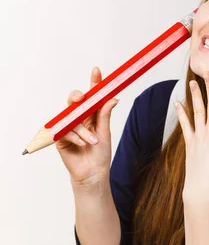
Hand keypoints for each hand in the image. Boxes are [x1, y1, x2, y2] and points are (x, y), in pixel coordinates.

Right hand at [54, 67, 118, 185]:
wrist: (94, 174)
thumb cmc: (100, 154)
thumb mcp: (105, 132)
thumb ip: (105, 115)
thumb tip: (112, 98)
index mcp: (91, 115)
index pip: (92, 96)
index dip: (94, 83)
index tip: (97, 71)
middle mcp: (79, 118)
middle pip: (75, 100)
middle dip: (78, 96)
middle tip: (83, 97)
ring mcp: (68, 127)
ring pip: (72, 118)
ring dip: (83, 130)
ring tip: (92, 142)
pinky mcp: (60, 138)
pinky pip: (65, 131)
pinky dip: (75, 137)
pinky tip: (83, 145)